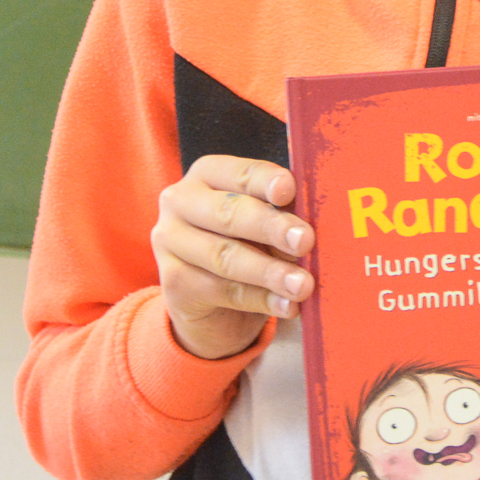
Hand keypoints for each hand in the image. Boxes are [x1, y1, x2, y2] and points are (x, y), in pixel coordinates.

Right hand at [152, 155, 315, 359]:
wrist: (212, 304)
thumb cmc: (247, 246)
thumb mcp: (264, 226)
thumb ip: (281, 216)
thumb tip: (310, 227)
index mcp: (208, 175)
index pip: (240, 173)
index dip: (265, 181)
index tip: (289, 191)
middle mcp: (181, 201)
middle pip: (229, 213)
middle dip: (271, 227)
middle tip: (305, 241)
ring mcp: (169, 242)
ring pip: (225, 256)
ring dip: (270, 271)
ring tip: (303, 284)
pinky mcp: (173, 283)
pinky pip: (223, 291)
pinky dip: (261, 300)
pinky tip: (288, 306)